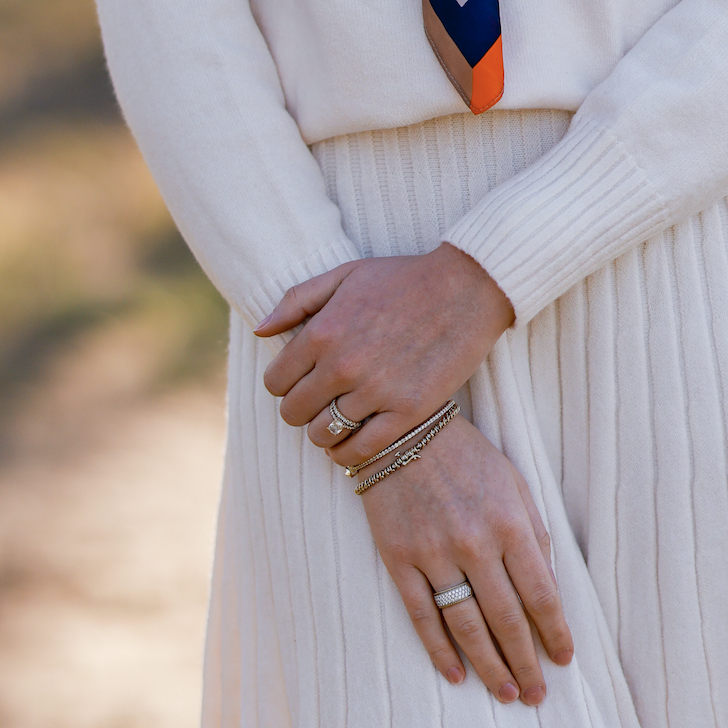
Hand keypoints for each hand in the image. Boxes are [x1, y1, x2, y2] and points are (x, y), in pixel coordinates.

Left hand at [256, 248, 513, 466]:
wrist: (467, 287)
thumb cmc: (403, 278)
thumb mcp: (345, 274)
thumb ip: (297, 301)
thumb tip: (261, 332)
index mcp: (323, 331)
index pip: (275, 381)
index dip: (283, 383)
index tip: (299, 380)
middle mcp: (343, 365)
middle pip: (293, 412)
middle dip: (300, 408)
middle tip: (318, 401)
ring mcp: (376, 391)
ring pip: (323, 435)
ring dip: (324, 430)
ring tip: (338, 418)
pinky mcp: (408, 412)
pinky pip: (360, 451)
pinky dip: (348, 453)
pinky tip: (353, 439)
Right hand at [359, 415, 572, 704]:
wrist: (401, 430)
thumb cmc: (468, 458)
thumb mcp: (513, 484)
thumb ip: (534, 535)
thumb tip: (550, 590)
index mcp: (510, 522)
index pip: (541, 594)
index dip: (555, 632)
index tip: (565, 660)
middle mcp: (474, 542)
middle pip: (507, 619)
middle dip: (526, 662)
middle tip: (537, 694)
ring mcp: (434, 553)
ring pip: (467, 626)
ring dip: (490, 666)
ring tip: (508, 695)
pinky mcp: (400, 559)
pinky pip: (423, 616)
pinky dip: (440, 650)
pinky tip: (457, 674)